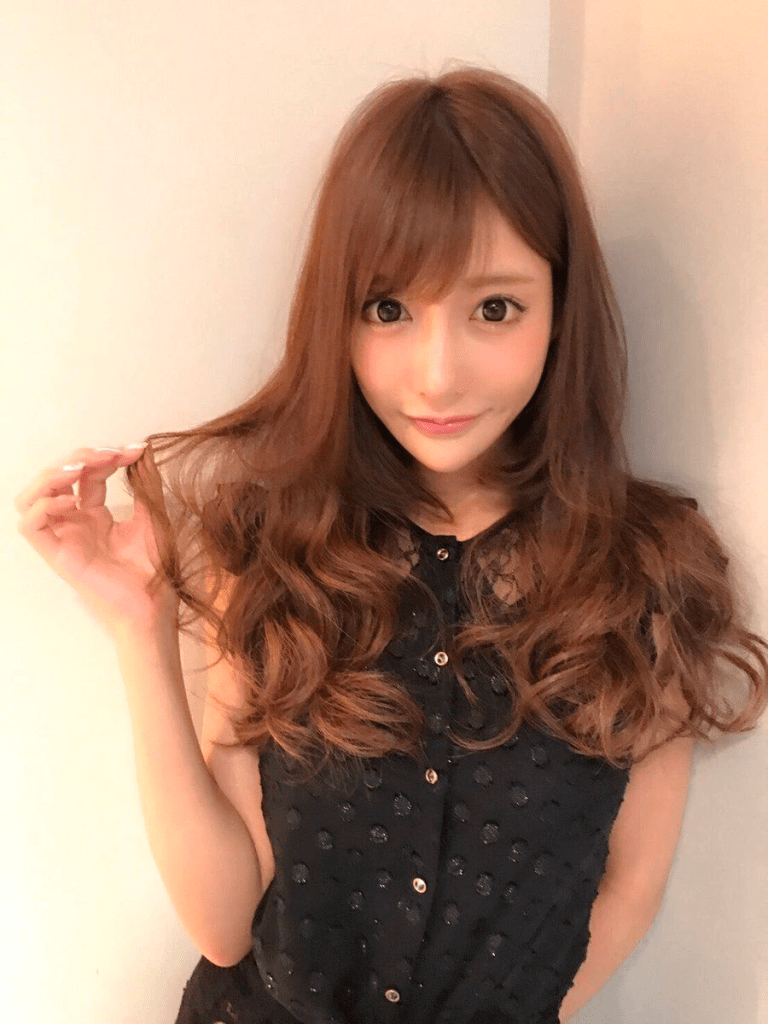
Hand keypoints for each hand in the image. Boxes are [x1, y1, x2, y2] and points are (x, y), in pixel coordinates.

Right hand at [14, 444, 178, 638]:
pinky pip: (30, 526)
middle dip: (78, 457)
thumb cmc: (155, 569)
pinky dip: (44, 506)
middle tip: (108, 454)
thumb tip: (143, 449)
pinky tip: (72, 501)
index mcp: (93, 515)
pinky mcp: (57, 556)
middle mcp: (73, 524)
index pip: (86, 474)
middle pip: (54, 479)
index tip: (135, 449)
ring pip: (30, 498)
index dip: (105, 455)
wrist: (156, 605)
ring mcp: (63, 539)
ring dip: (51, 476)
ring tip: (80, 469)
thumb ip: (146, 483)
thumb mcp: (153, 516)